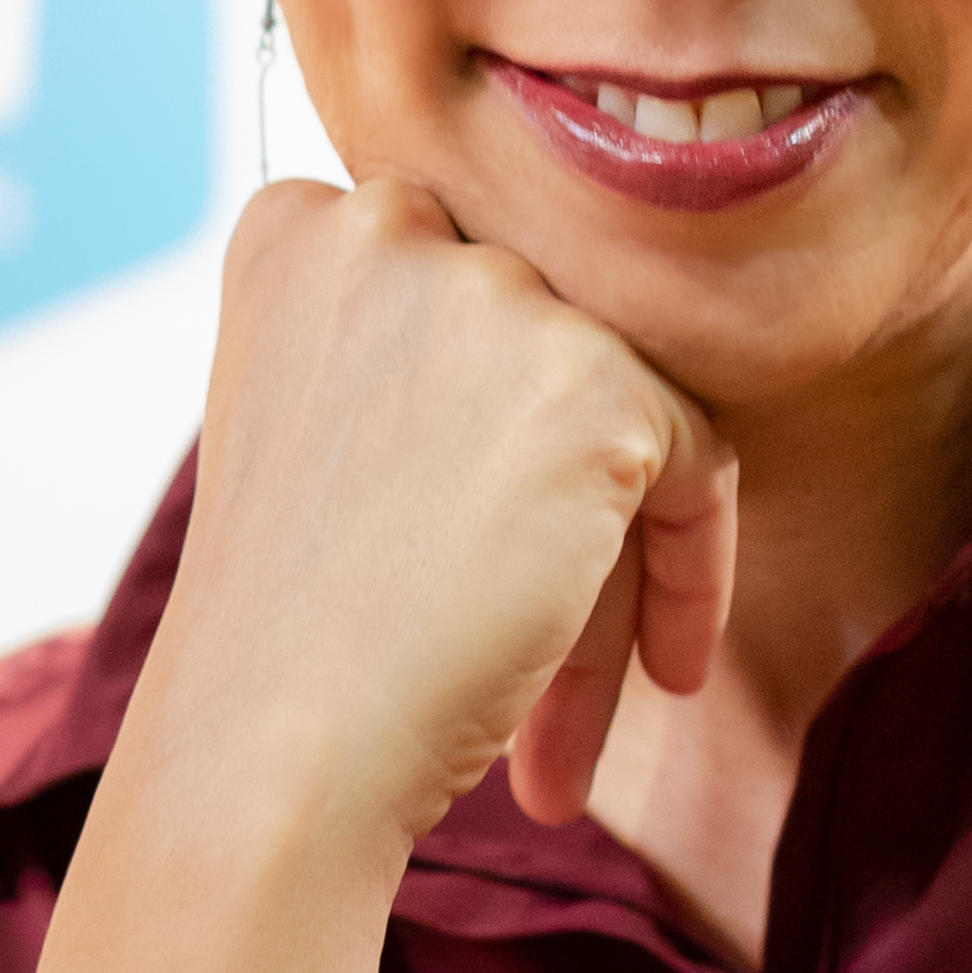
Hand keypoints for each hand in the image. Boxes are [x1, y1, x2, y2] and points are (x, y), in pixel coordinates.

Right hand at [131, 176, 736, 871]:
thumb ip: (407, 350)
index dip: (475, 413)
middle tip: (530, 627)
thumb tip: (542, 356)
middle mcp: (389, 227)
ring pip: (619, 411)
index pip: (450, 283)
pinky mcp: (596, 385)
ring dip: (612, 564)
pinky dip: (691, 572)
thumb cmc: (280, 626)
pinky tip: (661, 674)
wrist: (274, 745)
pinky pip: (698, 467)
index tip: (463, 524)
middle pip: (538, 349)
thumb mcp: (305, 427)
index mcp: (296, 234)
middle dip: (550, 494)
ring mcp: (496, 299)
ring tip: (579, 714)